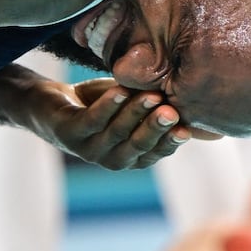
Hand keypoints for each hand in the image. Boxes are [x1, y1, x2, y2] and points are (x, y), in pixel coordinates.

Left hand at [24, 77, 190, 169]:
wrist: (52, 103)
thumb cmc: (100, 105)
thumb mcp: (133, 106)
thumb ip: (159, 109)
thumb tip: (199, 110)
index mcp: (132, 156)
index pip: (155, 153)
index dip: (170, 142)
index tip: (186, 128)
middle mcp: (112, 159)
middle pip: (137, 145)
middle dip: (155, 128)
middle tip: (171, 112)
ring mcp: (89, 149)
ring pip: (116, 132)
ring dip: (134, 113)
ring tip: (150, 95)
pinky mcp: (69, 133)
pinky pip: (91, 120)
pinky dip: (106, 107)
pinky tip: (118, 91)